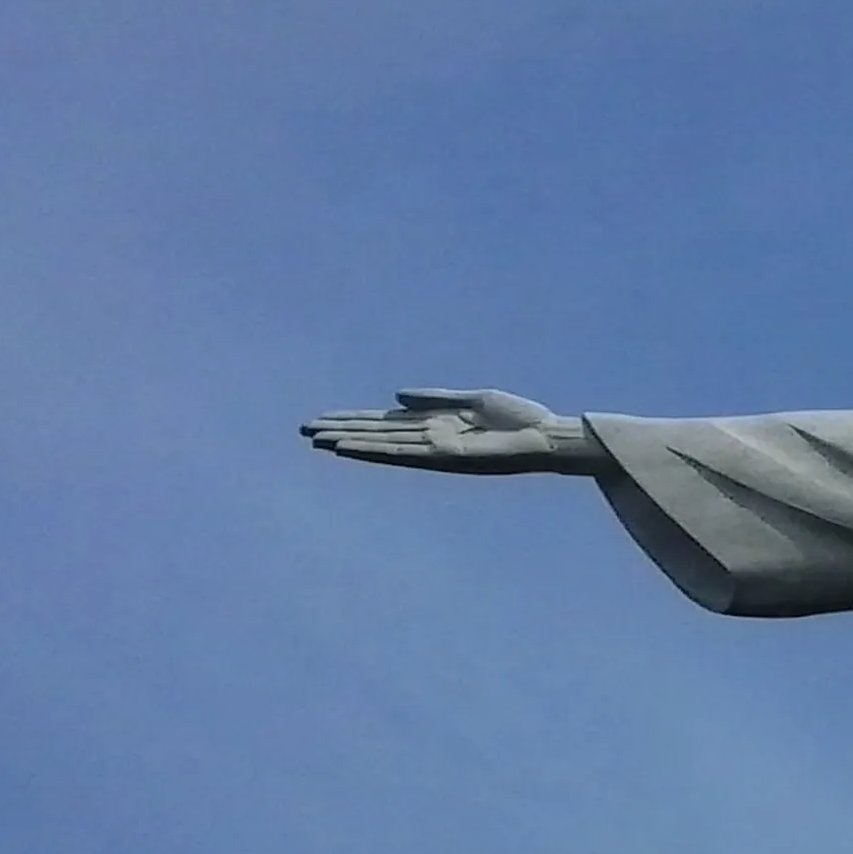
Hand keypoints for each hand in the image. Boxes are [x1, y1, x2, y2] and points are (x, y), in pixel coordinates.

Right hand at [299, 389, 604, 474]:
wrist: (547, 435)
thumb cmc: (519, 419)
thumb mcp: (472, 400)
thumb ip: (434, 398)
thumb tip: (395, 397)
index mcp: (436, 425)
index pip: (386, 424)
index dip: (354, 421)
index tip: (324, 420)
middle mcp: (431, 440)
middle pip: (377, 435)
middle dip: (342, 431)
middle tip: (305, 431)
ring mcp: (436, 449)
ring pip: (382, 445)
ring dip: (350, 442)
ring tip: (318, 440)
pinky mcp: (446, 456)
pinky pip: (403, 453)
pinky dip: (375, 450)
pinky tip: (351, 447)